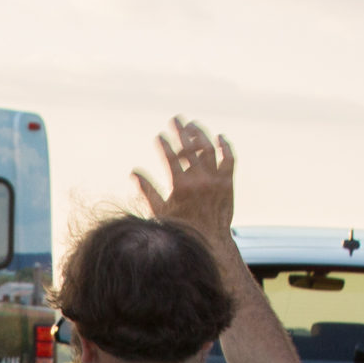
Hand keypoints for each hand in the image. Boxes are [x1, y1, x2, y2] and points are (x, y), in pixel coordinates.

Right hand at [129, 117, 236, 238]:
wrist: (210, 243)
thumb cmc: (181, 229)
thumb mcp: (160, 211)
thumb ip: (148, 190)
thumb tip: (134, 172)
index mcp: (181, 186)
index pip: (171, 157)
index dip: (164, 144)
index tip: (160, 136)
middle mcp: (200, 180)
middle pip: (189, 147)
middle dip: (181, 131)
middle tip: (176, 119)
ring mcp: (216, 181)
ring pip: (209, 149)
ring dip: (200, 134)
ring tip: (193, 125)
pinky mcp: (228, 183)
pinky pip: (229, 159)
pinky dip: (225, 147)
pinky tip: (219, 137)